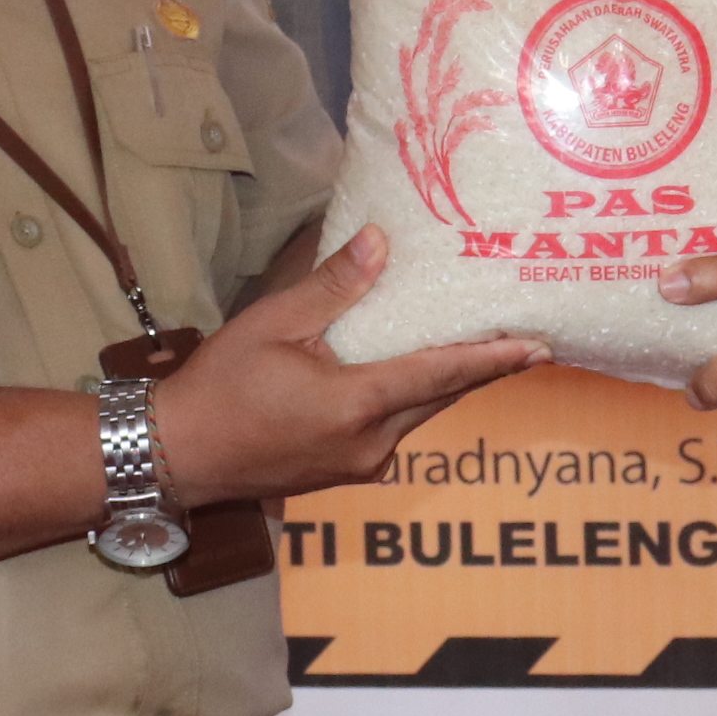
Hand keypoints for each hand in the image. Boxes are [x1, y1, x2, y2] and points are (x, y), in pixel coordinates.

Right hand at [157, 226, 544, 505]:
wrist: (176, 455)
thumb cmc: (220, 387)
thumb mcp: (273, 324)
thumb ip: (334, 287)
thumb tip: (380, 242)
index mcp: (357, 406)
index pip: (442, 375)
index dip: (495, 360)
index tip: (539, 348)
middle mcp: (370, 444)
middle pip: (440, 397)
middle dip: (483, 369)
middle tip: (525, 339)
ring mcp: (359, 466)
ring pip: (418, 415)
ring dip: (444, 383)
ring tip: (479, 348)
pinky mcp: (345, 473)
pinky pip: (393, 430)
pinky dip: (410, 400)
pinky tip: (411, 375)